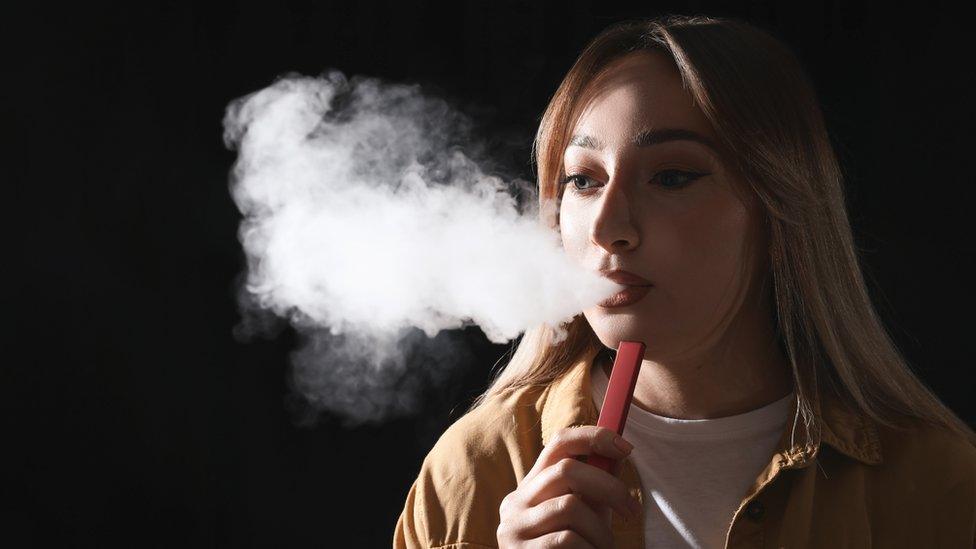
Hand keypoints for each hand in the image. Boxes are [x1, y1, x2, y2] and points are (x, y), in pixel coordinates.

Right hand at [496, 426, 639, 547]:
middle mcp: (516, 502)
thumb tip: (619, 453)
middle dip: (608, 487)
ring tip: (604, 548)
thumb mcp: (584, 515)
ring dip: (600, 530)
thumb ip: (594, 487)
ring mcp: (513, 528)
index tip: (627, 448)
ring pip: (570, 506)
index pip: (558, 443)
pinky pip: (567, 540)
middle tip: (632, 511)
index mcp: (532, 486)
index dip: (593, 437)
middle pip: (566, 470)